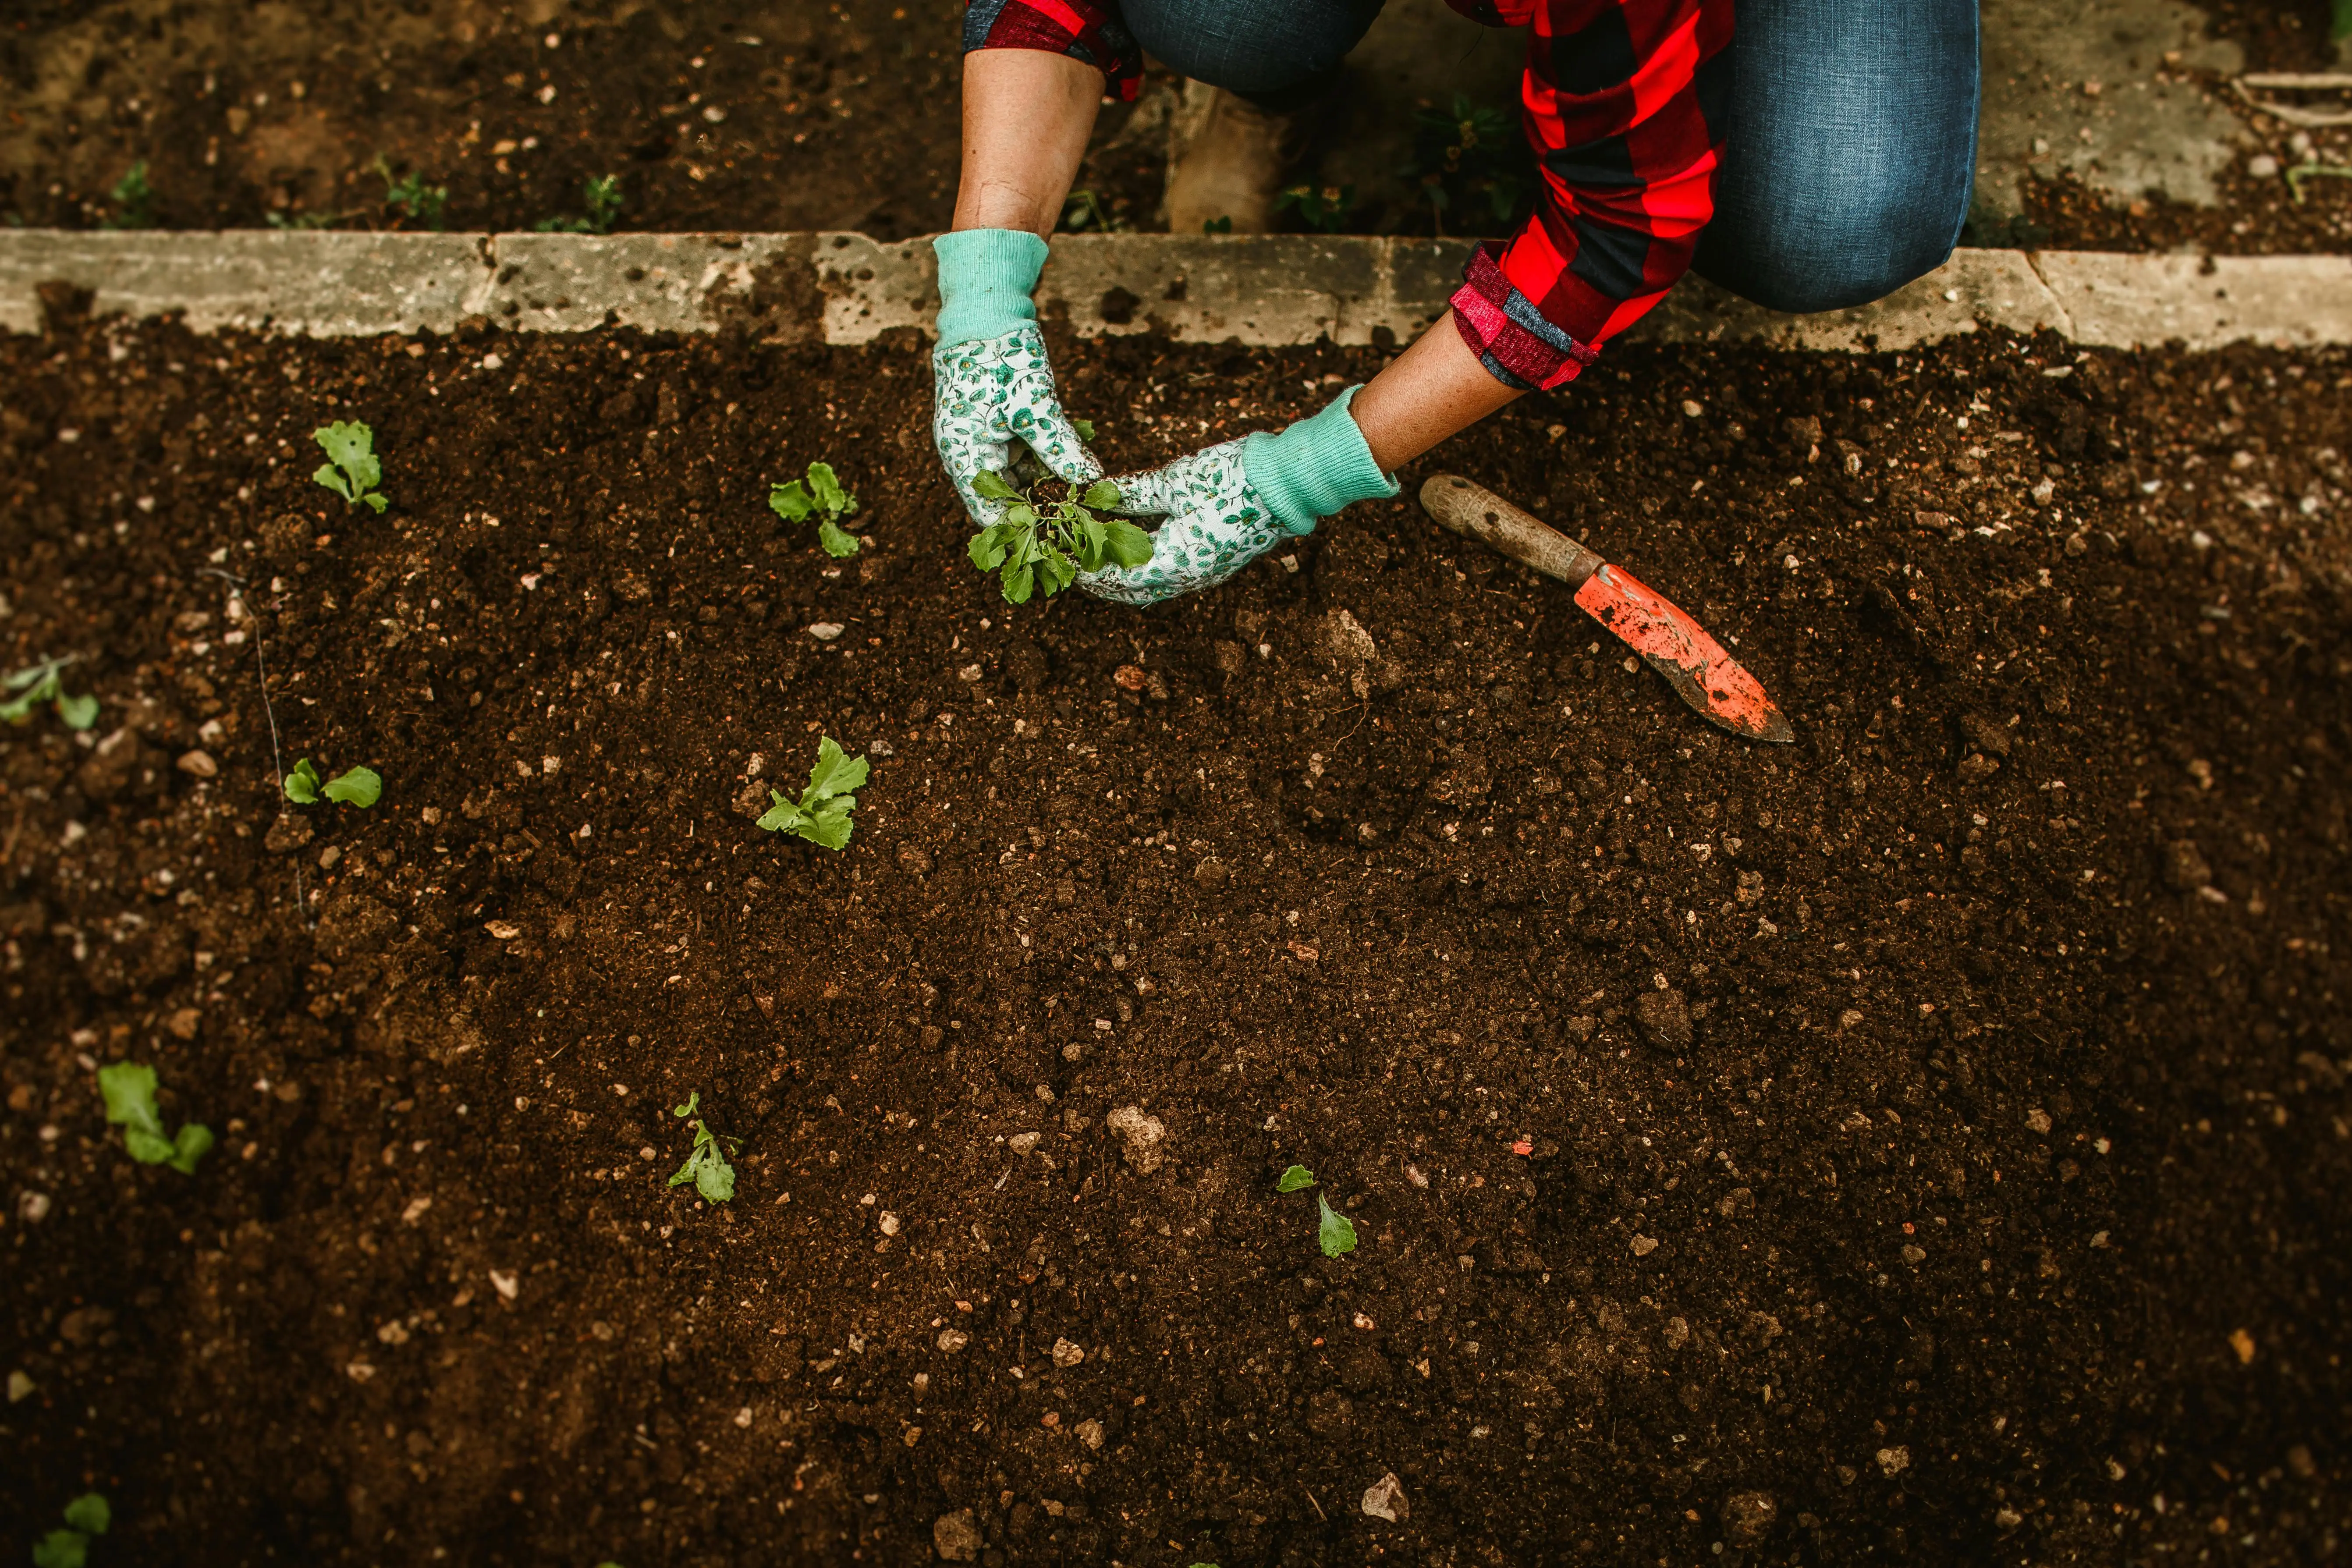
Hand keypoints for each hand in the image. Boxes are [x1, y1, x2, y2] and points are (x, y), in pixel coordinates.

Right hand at [932, 325, 1101, 527]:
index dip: (1023, 530)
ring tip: (1084, 500)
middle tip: (1079, 522)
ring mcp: (983, 442)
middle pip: (1005, 500)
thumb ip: (1059, 448)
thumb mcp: (1034, 407)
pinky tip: (1076, 471)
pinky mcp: (999, 429)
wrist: (985, 314)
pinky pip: (1022, 458)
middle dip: (1041, 512)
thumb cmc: (1000, 359)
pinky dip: (1046, 465)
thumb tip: (1091, 480)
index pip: (989, 514)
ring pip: (1018, 480)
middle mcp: (969, 455)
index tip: (1060, 540)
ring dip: (1047, 489)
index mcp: (964, 456)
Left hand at [1075, 438, 1293, 606]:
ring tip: (1093, 556)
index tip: (1058, 551)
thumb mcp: (1172, 482)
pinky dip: (1144, 569)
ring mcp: (1205, 575)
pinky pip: (1170, 577)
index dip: (1083, 567)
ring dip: (1120, 577)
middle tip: (1067, 559)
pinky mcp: (1215, 563)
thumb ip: (1130, 495)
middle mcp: (1188, 579)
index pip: (1114, 578)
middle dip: (1096, 579)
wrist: (1287, 483)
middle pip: (1130, 591)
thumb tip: (1093, 495)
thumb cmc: (1231, 479)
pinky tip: (1130, 549)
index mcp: (1174, 564)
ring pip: (1150, 588)